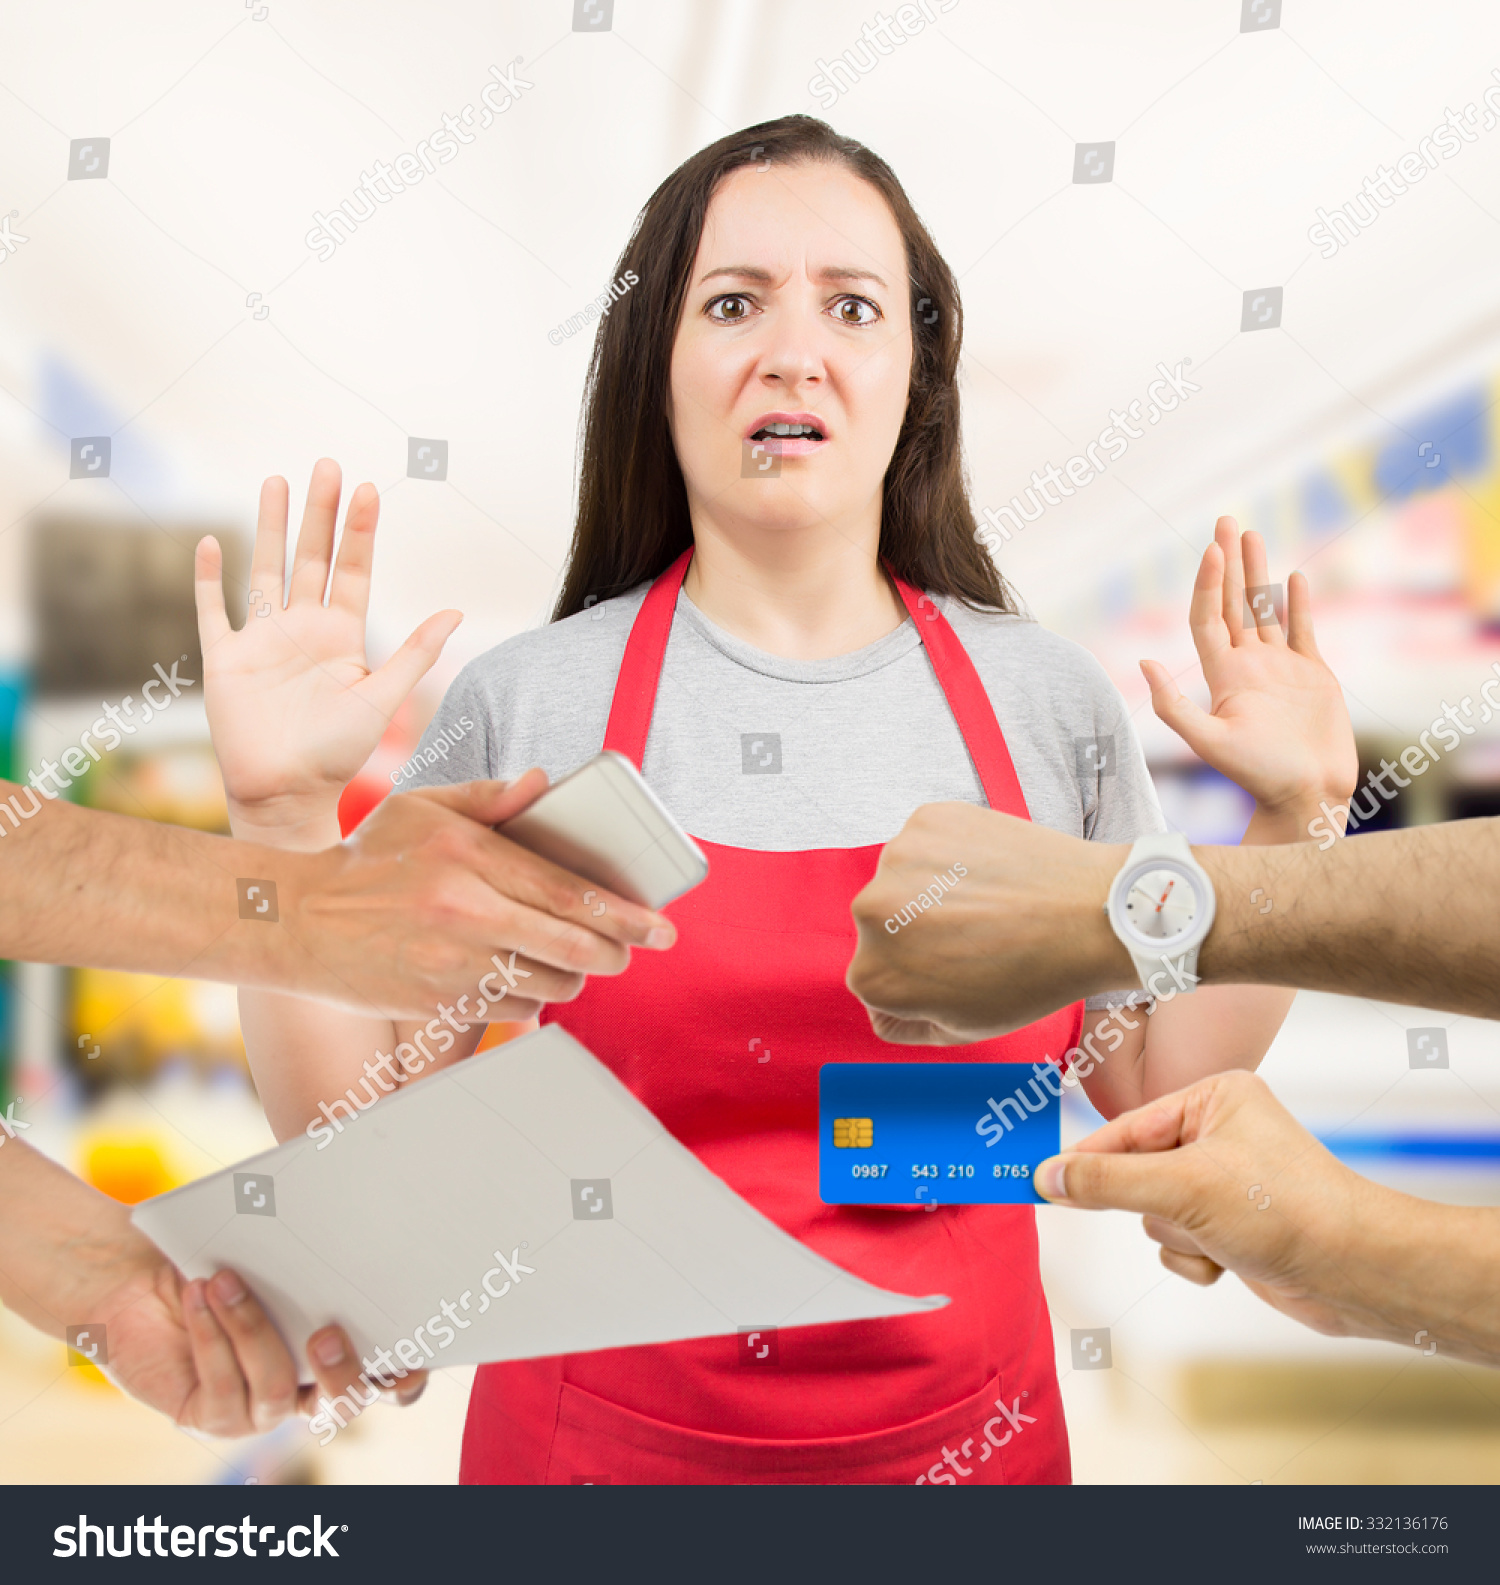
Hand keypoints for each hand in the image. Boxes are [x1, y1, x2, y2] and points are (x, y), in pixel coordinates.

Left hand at [92, 1247, 425, 1438]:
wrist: (139, 1277)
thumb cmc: (224, 1248)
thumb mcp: (278, 1237)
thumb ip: (321, 1227)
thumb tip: (360, 1179)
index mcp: (341, 1347)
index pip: (392, 1378)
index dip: (406, 1376)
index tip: (411, 1352)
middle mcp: (307, 1386)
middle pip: (345, 1403)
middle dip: (342, 1371)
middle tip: (325, 1332)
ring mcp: (259, 1408)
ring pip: (276, 1389)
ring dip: (252, 1330)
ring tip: (226, 1279)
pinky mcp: (211, 1415)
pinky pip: (222, 1388)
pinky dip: (213, 1334)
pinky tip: (200, 1291)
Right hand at [196, 460, 460, 840]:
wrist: (291, 795)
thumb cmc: (341, 756)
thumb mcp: (385, 699)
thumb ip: (415, 653)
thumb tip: (456, 612)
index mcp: (343, 637)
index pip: (352, 571)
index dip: (359, 532)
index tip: (368, 490)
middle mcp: (304, 631)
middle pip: (312, 558)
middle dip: (320, 512)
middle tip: (327, 465)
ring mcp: (264, 642)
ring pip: (266, 570)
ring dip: (271, 527)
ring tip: (277, 481)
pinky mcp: (226, 661)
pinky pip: (214, 612)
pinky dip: (209, 579)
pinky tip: (211, 543)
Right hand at [278, 772, 676, 1017]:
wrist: (295, 921)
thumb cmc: (368, 859)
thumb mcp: (422, 807)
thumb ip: (489, 796)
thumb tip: (545, 782)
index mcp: (469, 858)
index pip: (569, 892)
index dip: (625, 915)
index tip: (661, 927)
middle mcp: (466, 913)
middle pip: (572, 947)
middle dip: (615, 953)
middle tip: (629, 950)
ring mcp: (452, 966)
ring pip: (549, 985)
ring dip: (573, 977)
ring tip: (572, 961)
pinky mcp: (440, 1004)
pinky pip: (513, 1010)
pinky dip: (531, 998)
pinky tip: (525, 979)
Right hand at [846, 802, 1130, 1043]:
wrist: (1092, 912)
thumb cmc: (1032, 976)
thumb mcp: (961, 1028)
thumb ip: (903, 1022)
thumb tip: (883, 1004)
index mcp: (871, 975)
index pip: (874, 976)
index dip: (917, 978)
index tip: (957, 971)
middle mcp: (868, 912)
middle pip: (881, 925)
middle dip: (917, 930)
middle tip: (975, 936)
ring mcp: (896, 857)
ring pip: (903, 880)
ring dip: (932, 889)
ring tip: (987, 903)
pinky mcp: (926, 819)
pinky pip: (927, 841)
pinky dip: (951, 853)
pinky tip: (989, 871)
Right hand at [1033, 1069, 1382, 1340]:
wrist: (1357, 1273)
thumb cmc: (1285, 1211)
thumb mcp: (1182, 1190)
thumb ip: (1107, 1182)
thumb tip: (1046, 1177)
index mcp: (1214, 1097)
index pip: (1127, 1127)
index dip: (1087, 1159)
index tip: (1041, 1180)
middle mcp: (1220, 1131)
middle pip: (1137, 1172)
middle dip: (1156, 1206)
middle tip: (1169, 1214)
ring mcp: (1227, 1180)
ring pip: (1156, 1213)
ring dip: (1178, 1237)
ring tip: (1220, 1239)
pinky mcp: (1234, 1224)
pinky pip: (1180, 1242)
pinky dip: (1196, 1258)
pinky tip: (1230, 1261)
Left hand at [1140, 517, 1356, 819]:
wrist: (1306, 796)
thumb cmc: (1257, 775)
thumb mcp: (1208, 741)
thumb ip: (1174, 705)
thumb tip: (1142, 662)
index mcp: (1223, 675)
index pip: (1209, 617)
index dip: (1209, 583)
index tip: (1212, 549)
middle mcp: (1248, 666)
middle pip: (1234, 603)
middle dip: (1229, 562)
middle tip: (1225, 521)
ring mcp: (1280, 669)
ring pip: (1266, 610)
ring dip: (1259, 573)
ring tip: (1252, 534)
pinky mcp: (1313, 675)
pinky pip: (1302, 631)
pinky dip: (1298, 604)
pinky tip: (1294, 578)